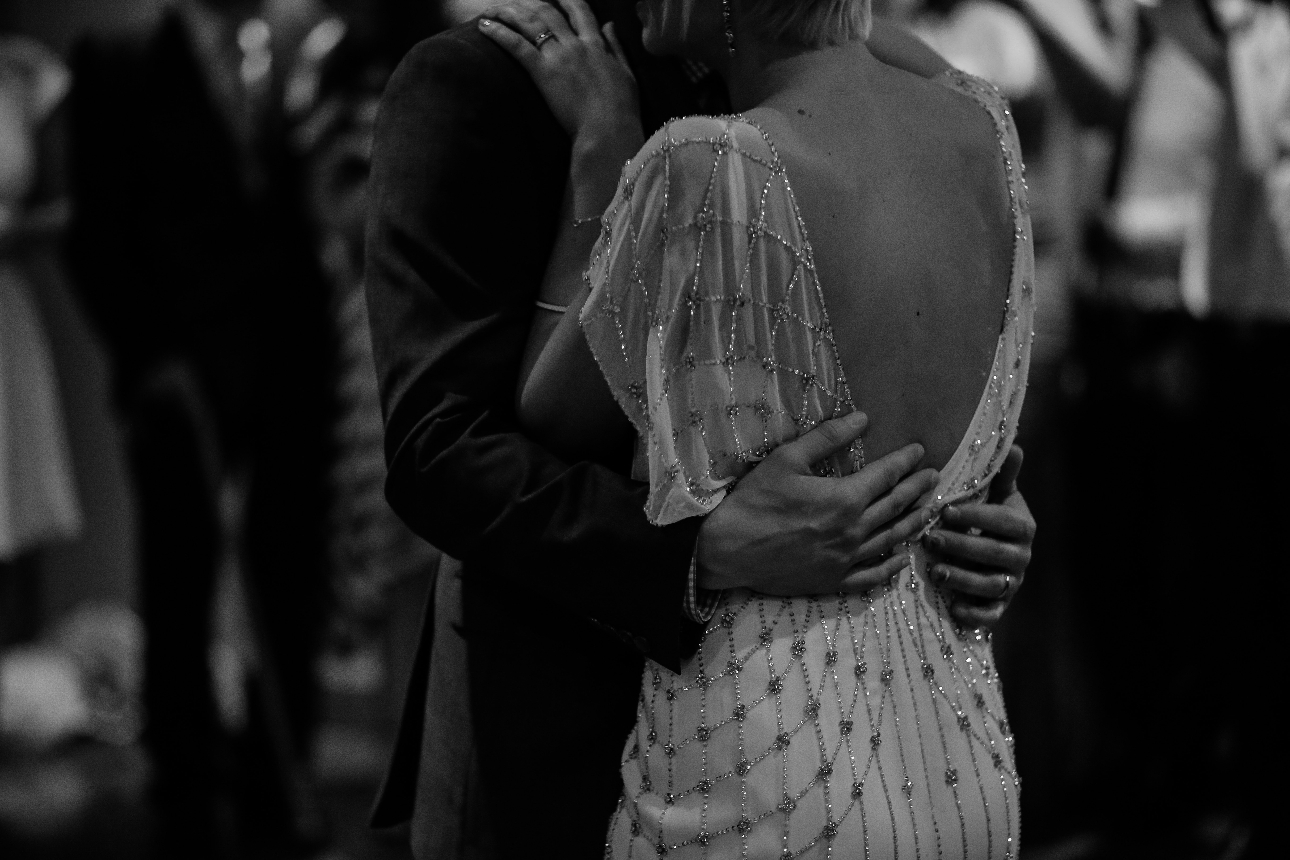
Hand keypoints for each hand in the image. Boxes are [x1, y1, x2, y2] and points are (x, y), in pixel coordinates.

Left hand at [479, 0, 640, 143]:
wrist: (609, 130)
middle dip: (528, 2)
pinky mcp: (543, 72)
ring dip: (508, 12)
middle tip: (512, 3)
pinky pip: (517, 45)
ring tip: (491, 10)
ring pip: (530, 22)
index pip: (579, 11)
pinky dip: (499, 33)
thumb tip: (610, 24)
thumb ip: (617, 47)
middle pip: (548, 11)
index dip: (565, 0)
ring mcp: (559, 56)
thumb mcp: (626, 73)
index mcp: (596, 45)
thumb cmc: (621, 110)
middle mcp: (576, 44)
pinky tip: (484, 26)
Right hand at [696, 411, 939, 595]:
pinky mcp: (834, 580)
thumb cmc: (754, 501)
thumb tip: (863, 419)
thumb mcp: (786, 458)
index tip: (919, 451)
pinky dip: (892, 566)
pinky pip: (873, 575)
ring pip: (892, 539)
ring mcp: (846, 559)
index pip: (887, 475)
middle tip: (934, 478)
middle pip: (896, 506)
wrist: (728, 550)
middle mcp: (854, 530)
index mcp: (845, 498)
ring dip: (914, 523)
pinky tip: (902, 558)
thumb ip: (828, 438)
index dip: (906, 461)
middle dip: (918, 489)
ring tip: (929, 511)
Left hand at [926, 445, 1034, 628]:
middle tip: (930, 539)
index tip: (946, 511)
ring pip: (990, 585)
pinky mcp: (1000, 607)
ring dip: (963, 579)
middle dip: (962, 547)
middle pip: (994, 554)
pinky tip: (954, 608)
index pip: (1003, 522)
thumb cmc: (989, 518)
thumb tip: (1012, 442)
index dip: (976, 517)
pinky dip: (974, 614)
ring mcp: (1011, 583)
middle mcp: (1021, 556)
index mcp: (1022, 526)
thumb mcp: (997, 495)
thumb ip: (1001, 474)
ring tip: (934, 571)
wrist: (996, 557)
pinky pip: (991, 615)